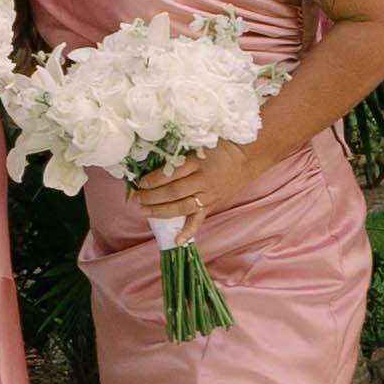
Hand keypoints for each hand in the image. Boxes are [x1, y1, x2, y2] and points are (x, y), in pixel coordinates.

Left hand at [131, 131, 272, 223]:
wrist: (248, 157)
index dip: (154, 179)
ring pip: (183, 207)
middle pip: (174, 192)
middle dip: (152, 196)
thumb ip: (181, 152)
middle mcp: (203, 180)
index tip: (140, 182)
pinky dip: (189, 231)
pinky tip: (177, 241)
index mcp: (199, 162)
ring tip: (144, 211)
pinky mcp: (213, 205)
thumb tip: (154, 157)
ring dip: (161, 211)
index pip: (173, 173)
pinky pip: (200, 219)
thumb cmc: (221, 146)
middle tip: (136, 198)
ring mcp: (209, 195)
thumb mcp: (201, 142)